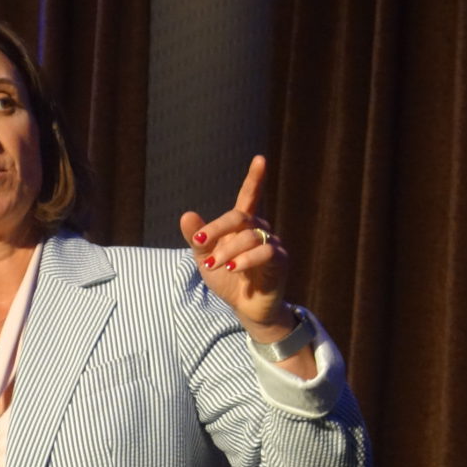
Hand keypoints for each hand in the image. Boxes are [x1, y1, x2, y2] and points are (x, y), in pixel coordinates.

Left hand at [180, 155, 291, 331]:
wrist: (245, 308)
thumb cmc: (228, 280)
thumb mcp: (205, 258)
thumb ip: (197, 238)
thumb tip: (187, 214)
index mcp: (244, 226)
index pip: (250, 197)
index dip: (255, 178)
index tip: (260, 159)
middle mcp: (261, 230)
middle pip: (240, 216)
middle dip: (217, 228)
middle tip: (200, 244)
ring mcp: (272, 244)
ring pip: (250, 236)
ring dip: (227, 250)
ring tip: (214, 265)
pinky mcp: (280, 261)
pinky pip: (264, 253)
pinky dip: (244, 260)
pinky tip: (232, 268)